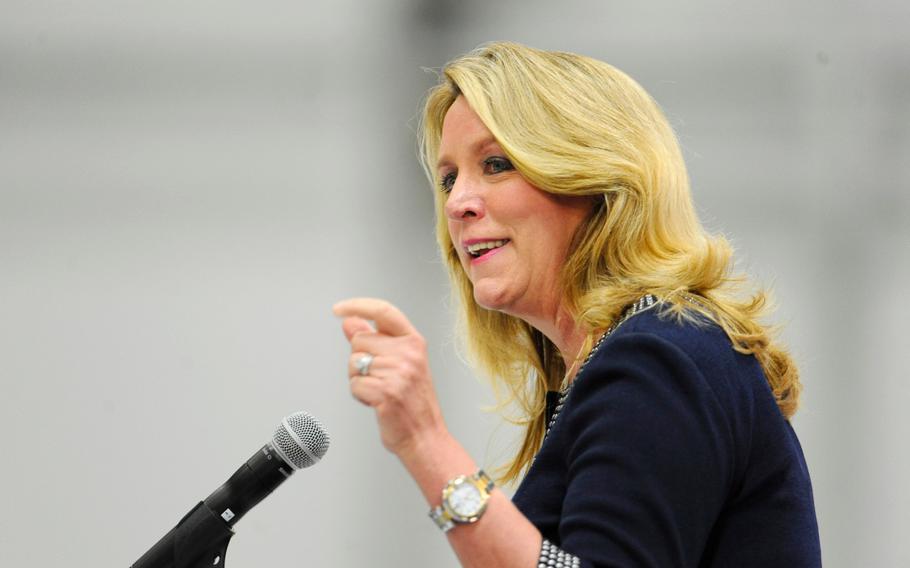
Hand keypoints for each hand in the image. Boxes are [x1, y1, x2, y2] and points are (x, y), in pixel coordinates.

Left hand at [333, 298, 447, 458]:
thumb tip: (350, 322)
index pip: (383, 311)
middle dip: (359, 359)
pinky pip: (354, 385)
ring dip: (359, 380)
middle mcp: (408, 353)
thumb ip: (374, 340)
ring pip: (353, 363)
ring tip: (381, 391)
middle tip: (380, 378)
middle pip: (360, 340)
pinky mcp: (385, 392)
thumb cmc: (413, 402)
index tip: (339, 309)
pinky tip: (377, 402)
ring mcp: (398, 372)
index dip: (358, 306)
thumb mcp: (399, 363)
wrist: (426, 436)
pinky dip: (360, 396)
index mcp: (414, 342)